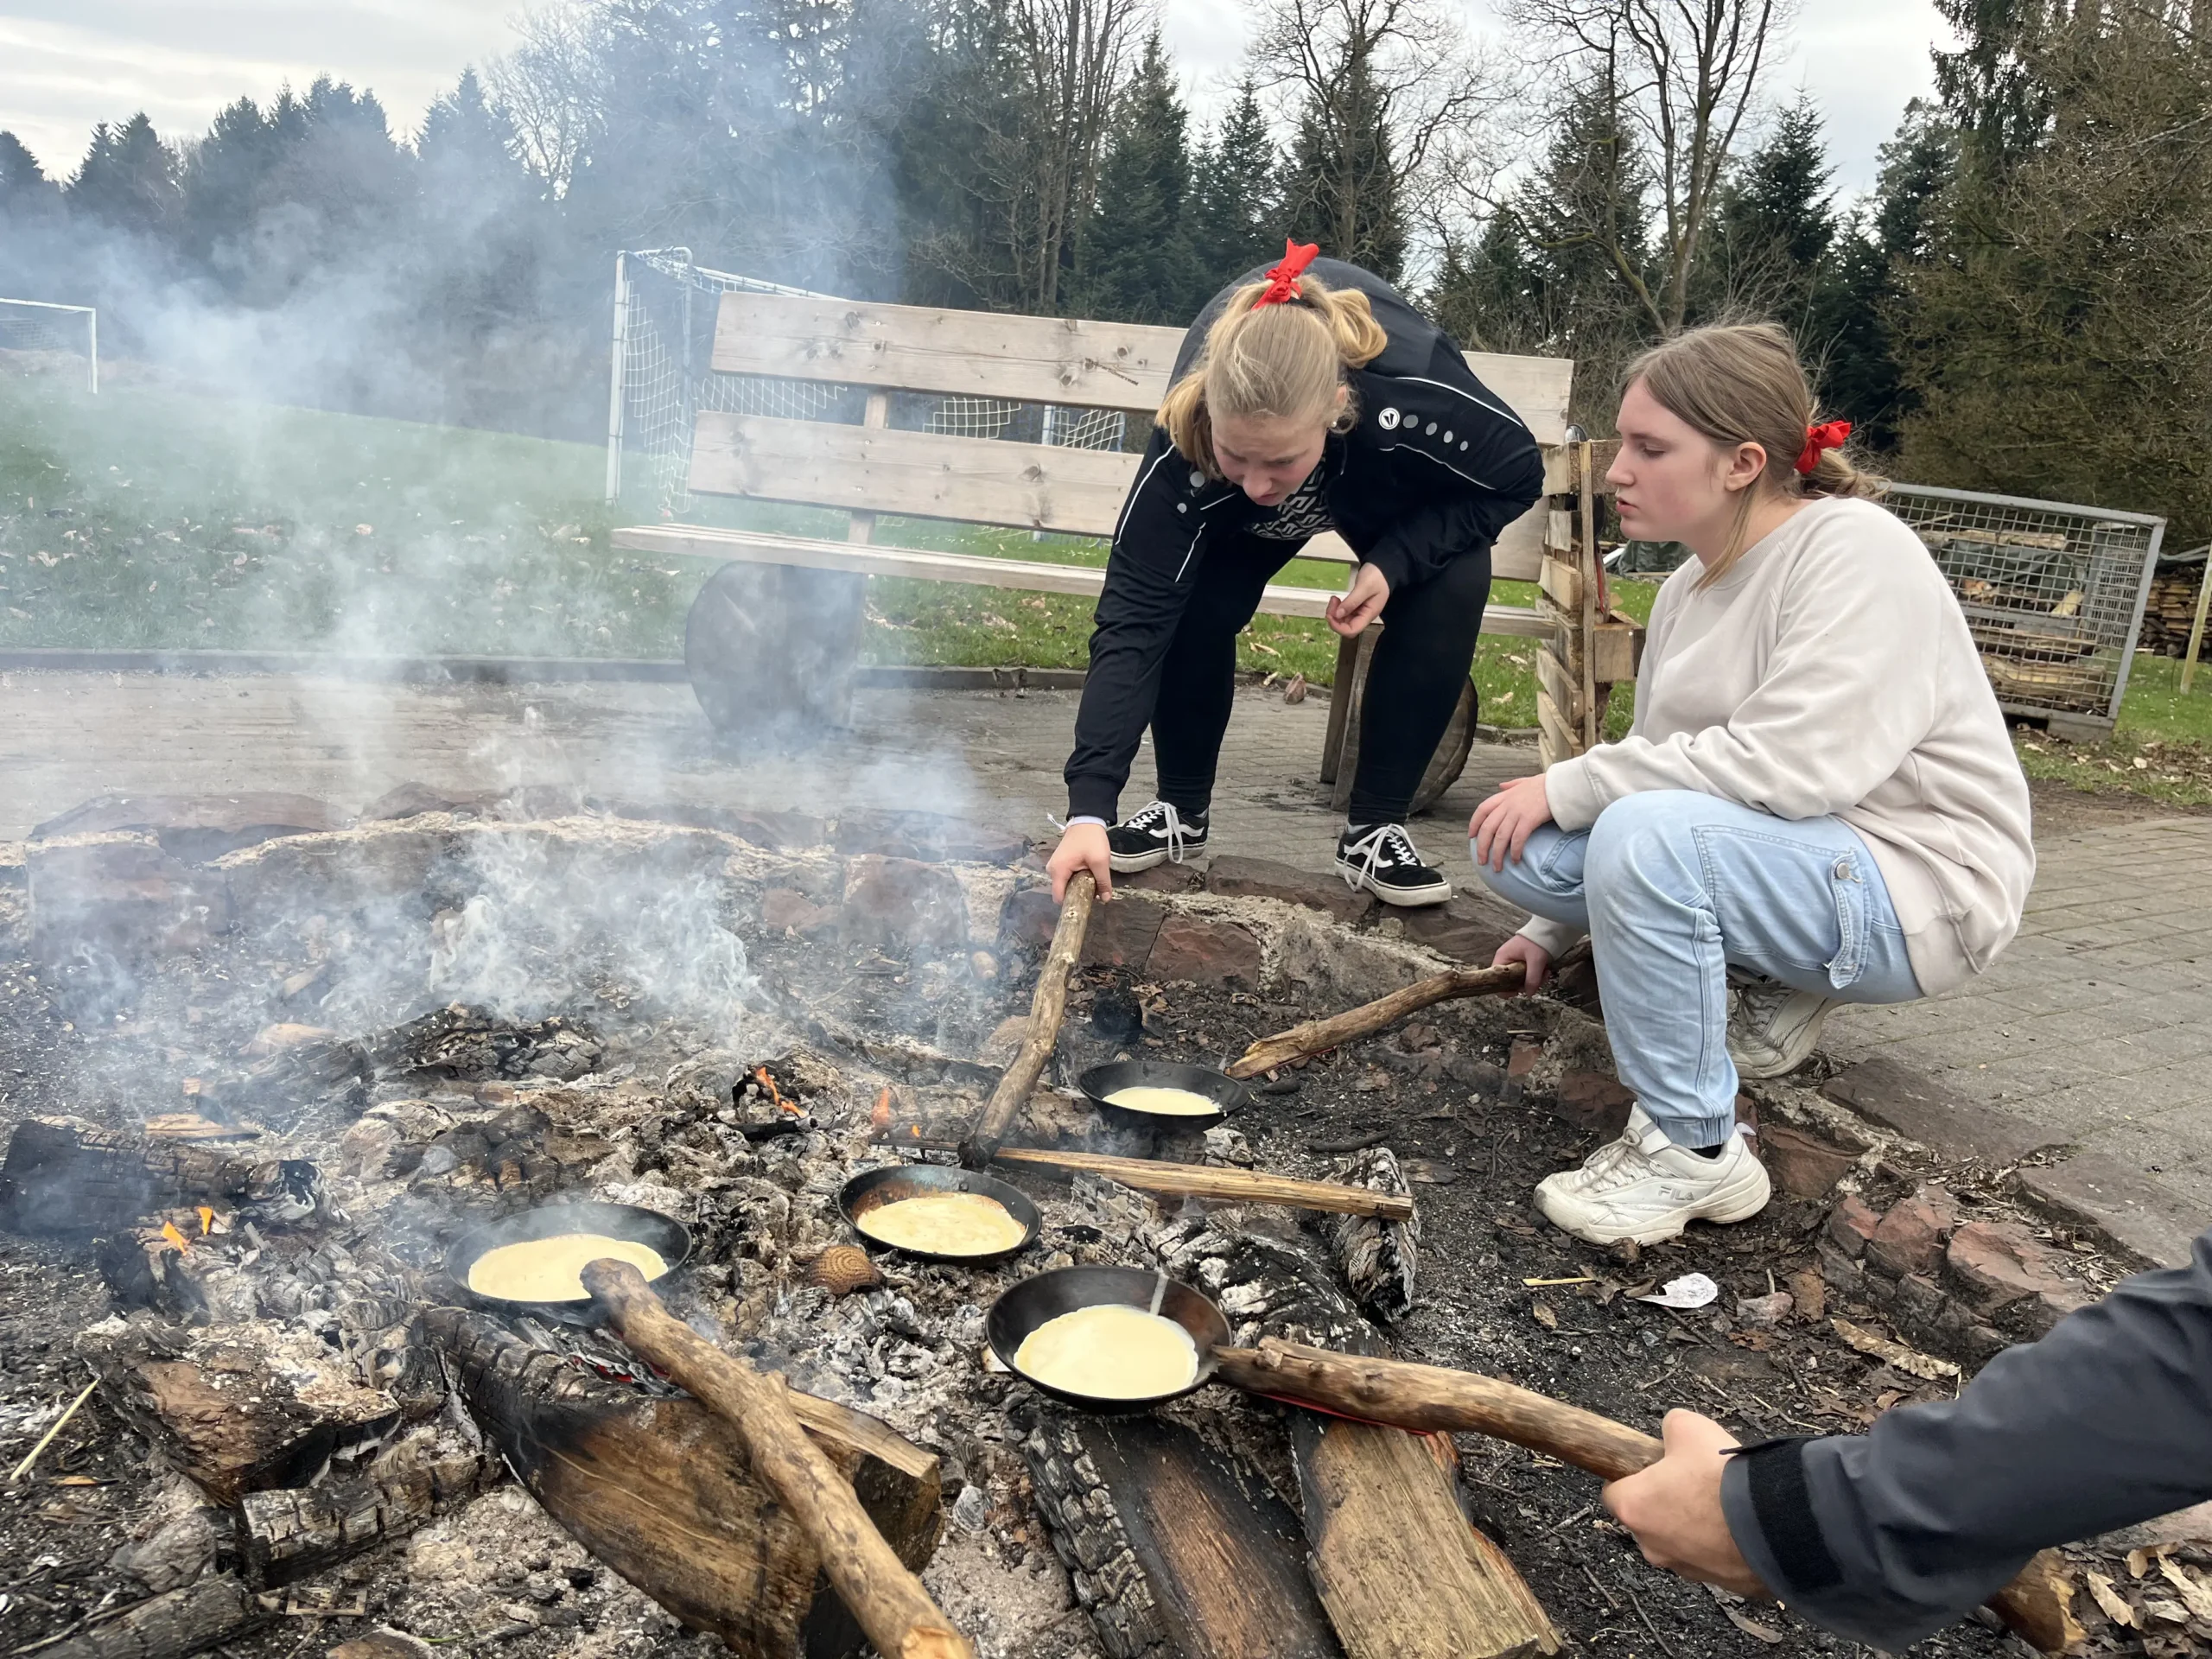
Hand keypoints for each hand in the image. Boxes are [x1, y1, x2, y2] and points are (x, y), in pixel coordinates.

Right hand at [1048, 821, 1112, 903]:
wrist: (1087, 820)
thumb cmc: (1091, 839)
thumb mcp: (1100, 861)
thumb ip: (1102, 882)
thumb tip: (1106, 900)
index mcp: (1058, 871)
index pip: (1059, 898)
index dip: (1072, 904)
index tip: (1085, 904)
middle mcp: (1052, 870)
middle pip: (1063, 892)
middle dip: (1077, 894)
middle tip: (1093, 891)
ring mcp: (1054, 866)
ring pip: (1065, 885)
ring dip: (1078, 886)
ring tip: (1091, 880)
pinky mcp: (1059, 863)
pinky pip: (1066, 877)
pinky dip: (1076, 879)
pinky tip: (1087, 874)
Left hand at [1325, 563, 1389, 637]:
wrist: (1382, 568)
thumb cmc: (1377, 576)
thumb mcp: (1364, 587)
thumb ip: (1352, 601)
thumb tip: (1337, 615)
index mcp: (1369, 614)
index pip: (1352, 630)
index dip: (1338, 627)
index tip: (1330, 615)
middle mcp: (1364, 616)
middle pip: (1346, 627)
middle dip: (1335, 618)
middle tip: (1333, 602)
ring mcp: (1360, 612)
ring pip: (1343, 620)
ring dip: (1335, 613)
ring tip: (1334, 599)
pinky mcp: (1356, 607)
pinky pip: (1344, 613)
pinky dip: (1338, 608)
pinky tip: (1336, 600)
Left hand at [1468, 773, 1552, 869]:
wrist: (1562, 784)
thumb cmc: (1546, 784)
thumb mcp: (1525, 781)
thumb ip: (1511, 785)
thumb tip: (1501, 786)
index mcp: (1504, 796)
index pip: (1482, 810)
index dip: (1474, 824)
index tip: (1471, 836)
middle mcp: (1507, 805)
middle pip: (1487, 828)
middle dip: (1482, 847)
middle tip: (1481, 861)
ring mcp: (1517, 812)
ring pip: (1500, 837)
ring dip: (1497, 855)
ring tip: (1497, 867)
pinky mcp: (1529, 820)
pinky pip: (1517, 839)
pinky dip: (1515, 852)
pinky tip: (1515, 860)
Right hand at [1492, 934, 1550, 992]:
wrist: (1548, 928)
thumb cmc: (1537, 941)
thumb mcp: (1536, 961)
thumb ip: (1532, 979)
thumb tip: (1529, 994)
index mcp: (1502, 957)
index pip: (1496, 979)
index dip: (1505, 989)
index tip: (1518, 991)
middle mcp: (1506, 960)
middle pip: (1510, 981)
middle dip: (1525, 984)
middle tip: (1539, 981)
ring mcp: (1514, 960)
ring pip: (1520, 978)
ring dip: (1534, 980)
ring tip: (1546, 973)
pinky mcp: (1523, 961)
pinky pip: (1527, 973)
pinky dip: (1536, 975)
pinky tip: (1545, 970)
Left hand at [1602, 1411, 1769, 1598]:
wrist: (1774, 1522)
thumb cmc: (1722, 1477)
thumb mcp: (1689, 1427)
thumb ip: (1671, 1427)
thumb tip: (1673, 1431)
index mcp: (1633, 1507)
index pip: (1614, 1492)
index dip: (1631, 1476)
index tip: (1650, 1467)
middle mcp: (1651, 1545)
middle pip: (1648, 1519)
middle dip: (1666, 1501)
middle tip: (1692, 1481)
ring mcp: (1684, 1568)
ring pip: (1680, 1541)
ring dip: (1695, 1524)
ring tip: (1722, 1502)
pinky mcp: (1718, 1582)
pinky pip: (1712, 1558)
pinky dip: (1720, 1543)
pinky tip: (1740, 1525)